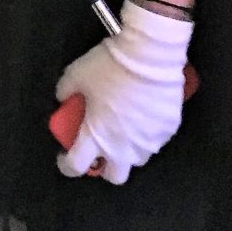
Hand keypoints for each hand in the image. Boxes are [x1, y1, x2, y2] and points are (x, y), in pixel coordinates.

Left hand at [55, 0, 192, 181]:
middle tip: (101, 150)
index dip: (67, 164)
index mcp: (95, 138)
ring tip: (125, 131)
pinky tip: (144, 116)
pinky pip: (156, 139)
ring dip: (128, 150)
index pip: (76, 166)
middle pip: (114, 175)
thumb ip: (66, 91)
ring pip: (138, 159)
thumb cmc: (111, 67)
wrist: (150, 55)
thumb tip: (64, 97)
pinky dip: (148, 132)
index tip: (65, 157)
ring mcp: (148, 141)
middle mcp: (122, 147)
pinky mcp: (167, 130)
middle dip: (105, 166)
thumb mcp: (76, 75)